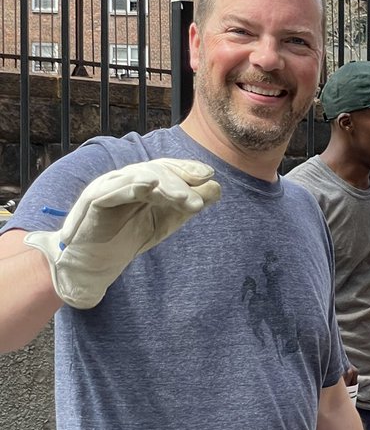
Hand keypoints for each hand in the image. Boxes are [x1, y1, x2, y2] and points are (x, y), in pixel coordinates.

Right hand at [24, 159, 219, 308]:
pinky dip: (130, 186)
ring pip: (138, 178)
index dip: (187, 168)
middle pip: (156, 171)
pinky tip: (149, 185)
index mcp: (145, 180)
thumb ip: (190, 204)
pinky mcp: (93, 201)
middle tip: (198, 201)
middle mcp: (127, 178)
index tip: (209, 174)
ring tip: (183, 197)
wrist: (97, 262)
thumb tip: (216, 186)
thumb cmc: (132, 235)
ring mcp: (109, 186)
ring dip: (163, 186)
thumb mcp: (169, 220)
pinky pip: (112, 190)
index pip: (168, 167)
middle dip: (179, 183)